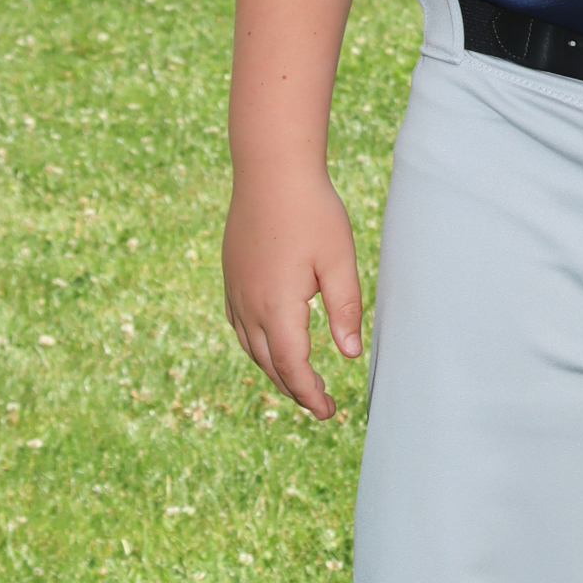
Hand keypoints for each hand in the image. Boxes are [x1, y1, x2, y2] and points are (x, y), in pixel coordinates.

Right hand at [222, 165, 364, 419]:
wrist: (270, 170)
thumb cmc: (312, 212)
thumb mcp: (339, 261)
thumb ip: (345, 309)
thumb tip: (350, 355)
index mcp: (277, 305)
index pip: (292, 366)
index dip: (310, 393)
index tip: (330, 411)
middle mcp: (249, 305)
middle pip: (270, 364)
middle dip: (295, 389)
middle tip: (321, 406)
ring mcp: (235, 290)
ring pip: (251, 348)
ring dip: (275, 370)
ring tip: (300, 382)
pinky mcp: (231, 276)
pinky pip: (240, 326)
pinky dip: (257, 347)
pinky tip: (273, 346)